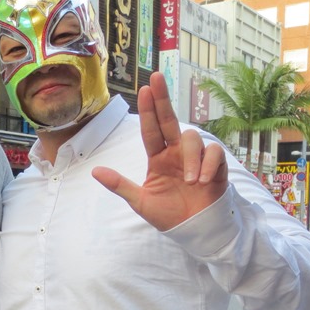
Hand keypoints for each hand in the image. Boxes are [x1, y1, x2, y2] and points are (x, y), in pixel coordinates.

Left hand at [92, 72, 228, 230]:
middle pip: (170, 119)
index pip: (151, 130)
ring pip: (193, 138)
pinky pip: (213, 152)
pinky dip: (207, 165)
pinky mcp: (215, 165)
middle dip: (163, 99)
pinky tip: (201, 181)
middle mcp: (176, 152)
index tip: (144, 89)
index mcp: (158, 158)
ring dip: (191, 158)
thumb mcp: (141, 202)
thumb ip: (120, 186)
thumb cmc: (169, 215)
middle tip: (156, 77)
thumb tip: (95, 171)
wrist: (195, 232)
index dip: (148, 110)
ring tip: (190, 181)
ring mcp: (195, 157)